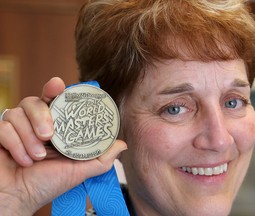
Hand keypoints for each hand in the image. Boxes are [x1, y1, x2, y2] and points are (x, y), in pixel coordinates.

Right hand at [0, 77, 126, 214]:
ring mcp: (15, 128)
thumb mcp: (79, 170)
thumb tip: (122, 144)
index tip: (57, 85)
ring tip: (36, 156)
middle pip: (34, 100)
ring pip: (16, 112)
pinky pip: (3, 127)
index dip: (55, 89)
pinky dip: (14, 145)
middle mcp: (34, 123)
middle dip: (41, 115)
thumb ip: (100, 157)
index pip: (54, 100)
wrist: (19, 198)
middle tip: (48, 135)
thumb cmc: (47, 184)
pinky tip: (22, 160)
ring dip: (27, 137)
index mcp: (54, 127)